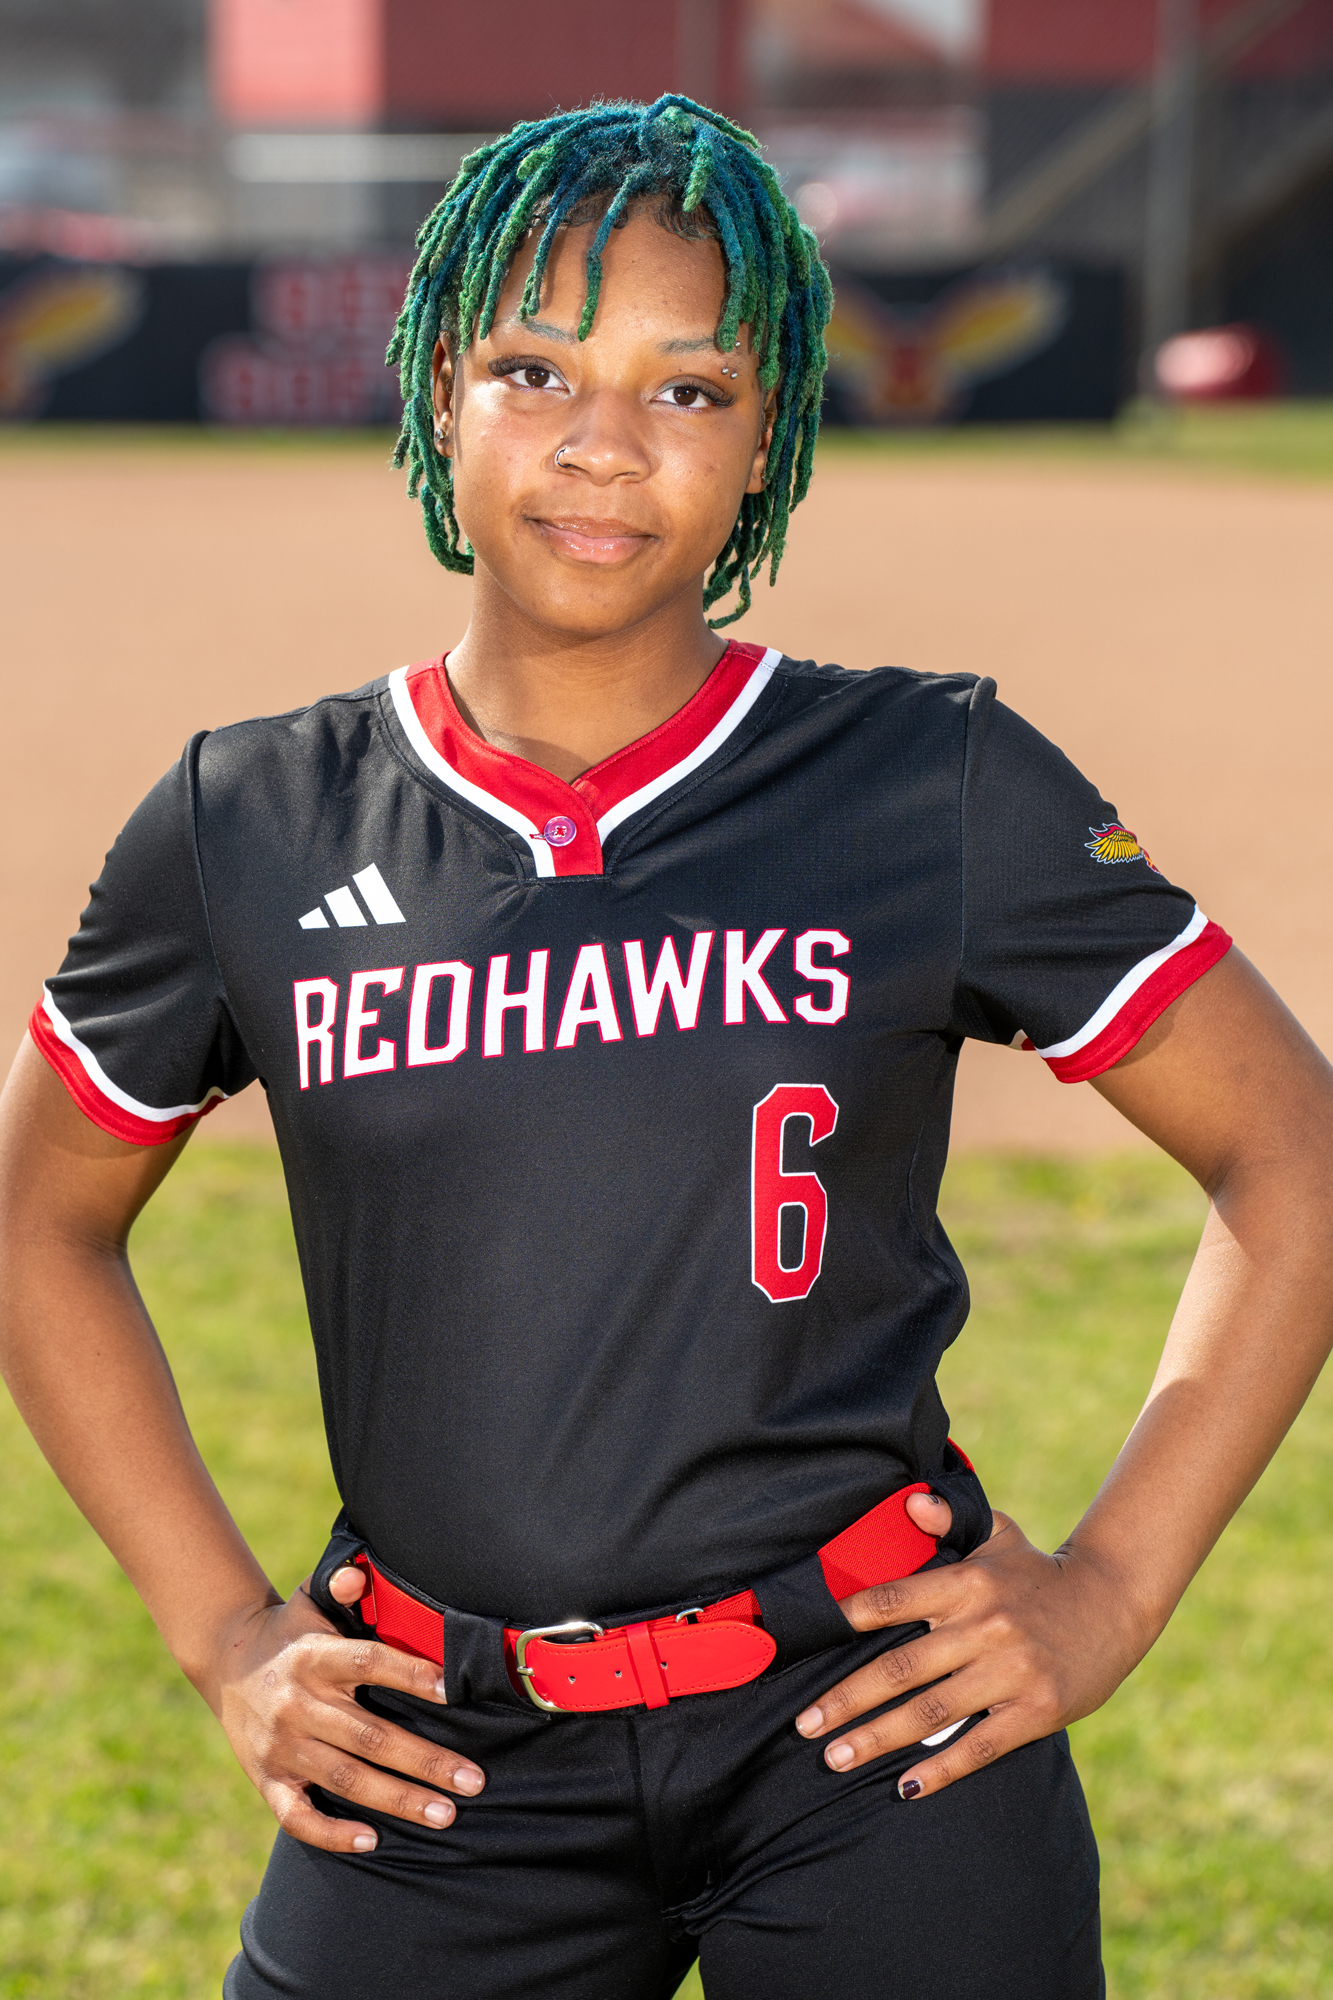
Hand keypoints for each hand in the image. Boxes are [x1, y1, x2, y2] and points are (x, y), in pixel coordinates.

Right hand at [203, 1565, 484, 1853]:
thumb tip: (359, 1575)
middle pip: (370, 1736)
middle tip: (473, 1781)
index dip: (411, 1675)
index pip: (369, 1663)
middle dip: (425, 1761)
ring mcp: (281, 1747)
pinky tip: (372, 1840)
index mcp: (314, 1657)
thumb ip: (343, 1587)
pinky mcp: (266, 1780)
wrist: (226, 1661)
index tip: (453, 1690)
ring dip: (398, 1799)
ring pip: (346, 1779)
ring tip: (445, 1813)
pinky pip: (297, 1817)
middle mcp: (297, 1704)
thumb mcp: (311, 1601)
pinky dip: (333, 1833)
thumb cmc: (292, 1631)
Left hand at [796, 1508, 1143, 1799]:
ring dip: (878, 1737)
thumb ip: (951, 1517)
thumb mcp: (997, 1535)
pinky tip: (906, 1787)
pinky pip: (980, 1746)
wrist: (1113, 1603)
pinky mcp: (1037, 1710)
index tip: (810, 1641)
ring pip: (931, 1711)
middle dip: (847, 1699)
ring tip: (836, 1757)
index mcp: (968, 1582)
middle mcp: (986, 1626)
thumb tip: (910, 1501)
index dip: (852, 1617)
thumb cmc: (1038, 1572)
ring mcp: (1012, 1671)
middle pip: (901, 1667)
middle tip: (804, 1724)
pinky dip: (941, 1768)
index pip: (896, 1598)